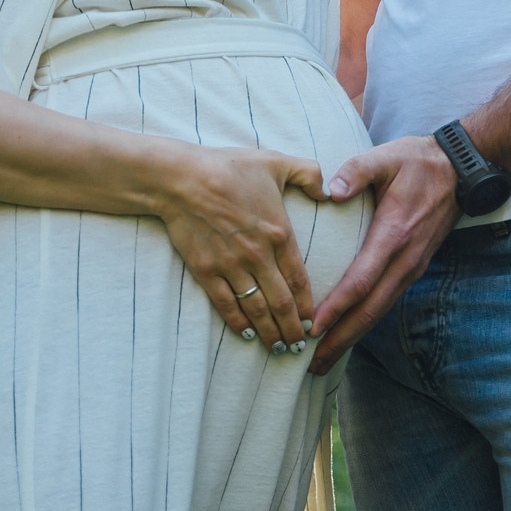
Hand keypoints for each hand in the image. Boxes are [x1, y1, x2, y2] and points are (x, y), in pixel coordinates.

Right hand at [151, 144, 326, 350]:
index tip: (314, 323)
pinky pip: (226, 304)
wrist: (182, 178)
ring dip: (268, 332)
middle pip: (281, 303)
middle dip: (291, 329)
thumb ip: (309, 173)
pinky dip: (237, 322)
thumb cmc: (230, 167)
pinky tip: (245, 334)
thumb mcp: (277, 162)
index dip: (308, 306)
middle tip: (299, 347)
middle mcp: (258, 255)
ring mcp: (231, 266)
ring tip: (277, 348)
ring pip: (256, 309)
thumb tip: (328, 190)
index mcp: (279, 233)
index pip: (299, 280)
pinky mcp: (206, 271)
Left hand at [308, 135, 459, 374]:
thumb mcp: (385, 157)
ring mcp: (412, 267)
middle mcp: (405, 260)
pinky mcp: (413, 268)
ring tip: (325, 358)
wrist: (460, 170)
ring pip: (380, 311)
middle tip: (312, 364)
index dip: (337, 307)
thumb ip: (356, 171)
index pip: (361, 280)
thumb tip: (329, 191)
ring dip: (352, 336)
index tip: (312, 327)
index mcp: (393, 235)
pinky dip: (366, 321)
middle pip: (371, 310)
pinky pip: (386, 302)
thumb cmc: (417, 162)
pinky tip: (348, 332)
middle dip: (341, 338)